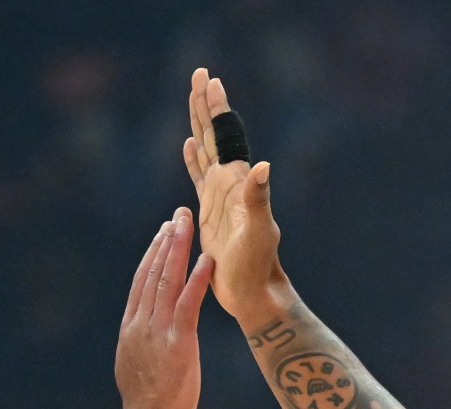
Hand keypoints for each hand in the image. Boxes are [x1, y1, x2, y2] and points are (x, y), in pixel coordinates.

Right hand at [113, 209, 214, 408]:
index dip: (153, 253)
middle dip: (166, 241)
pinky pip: (188, 303)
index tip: (162, 232)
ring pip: (167, 280)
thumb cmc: (147, 405)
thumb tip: (143, 338)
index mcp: (131, 327)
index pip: (142, 281)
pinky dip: (197, 279)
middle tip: (178, 215)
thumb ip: (141, 345)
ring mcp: (158, 331)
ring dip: (179, 249)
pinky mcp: (179, 342)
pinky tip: (206, 259)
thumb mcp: (137, 366)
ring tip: (189, 224)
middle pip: (153, 272)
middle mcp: (141, 323)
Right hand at [182, 67, 284, 322]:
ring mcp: (219, 196)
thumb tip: (262, 167)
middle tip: (200, 74)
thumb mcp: (258, 231)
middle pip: (215, 135)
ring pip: (206, 150)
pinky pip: (198, 177)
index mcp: (238, 181)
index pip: (226, 135)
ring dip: (198, 125)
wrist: (253, 292)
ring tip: (193, 98)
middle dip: (206, 105)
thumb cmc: (257, 266)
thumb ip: (258, 198)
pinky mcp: (210, 212)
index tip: (211, 79)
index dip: (217, 108)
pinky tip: (188, 145)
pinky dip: (193, 159)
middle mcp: (229, 183)